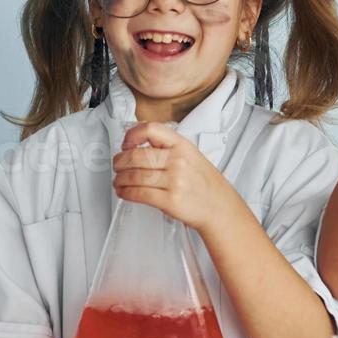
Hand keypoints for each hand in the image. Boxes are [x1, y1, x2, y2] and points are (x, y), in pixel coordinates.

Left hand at [112, 123, 247, 232]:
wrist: (220, 207)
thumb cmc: (205, 184)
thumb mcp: (192, 156)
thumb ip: (168, 149)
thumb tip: (137, 146)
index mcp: (182, 146)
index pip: (151, 130)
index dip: (132, 135)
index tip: (125, 143)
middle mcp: (178, 161)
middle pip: (136, 155)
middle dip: (120, 161)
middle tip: (117, 165)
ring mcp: (174, 181)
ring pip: (134, 176)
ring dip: (120, 179)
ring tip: (118, 180)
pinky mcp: (170, 200)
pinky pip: (139, 194)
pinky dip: (126, 193)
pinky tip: (124, 192)